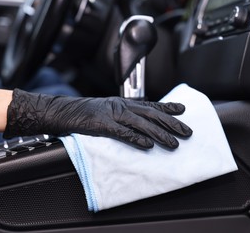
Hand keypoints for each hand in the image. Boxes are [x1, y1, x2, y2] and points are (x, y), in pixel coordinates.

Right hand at [4, 89, 191, 148]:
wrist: (62, 111)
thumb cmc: (84, 112)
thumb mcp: (107, 109)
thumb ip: (123, 115)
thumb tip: (138, 124)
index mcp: (123, 103)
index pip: (151, 104)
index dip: (168, 107)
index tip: (183, 109)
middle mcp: (122, 106)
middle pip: (152, 115)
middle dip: (172, 123)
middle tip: (187, 132)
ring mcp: (113, 114)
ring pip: (142, 124)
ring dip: (160, 134)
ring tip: (174, 143)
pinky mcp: (102, 125)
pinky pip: (123, 133)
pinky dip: (136, 139)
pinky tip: (148, 146)